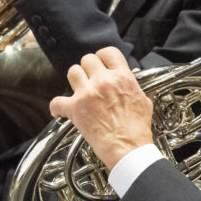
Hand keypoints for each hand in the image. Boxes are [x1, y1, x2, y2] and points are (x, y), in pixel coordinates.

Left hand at [50, 47, 153, 169]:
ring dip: (75, 80)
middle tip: (90, 78)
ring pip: (72, 71)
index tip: (101, 63)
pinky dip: (57, 107)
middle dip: (88, 68)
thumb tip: (133, 74)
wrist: (128, 148)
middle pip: (88, 59)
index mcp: (122, 77)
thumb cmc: (137, 129)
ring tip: (79, 89)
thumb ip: (135, 85)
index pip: (108, 52)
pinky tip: (61, 111)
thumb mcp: (143, 101)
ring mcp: (88, 93)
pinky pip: (56, 101)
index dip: (103, 57)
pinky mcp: (75, 109)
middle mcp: (104, 81)